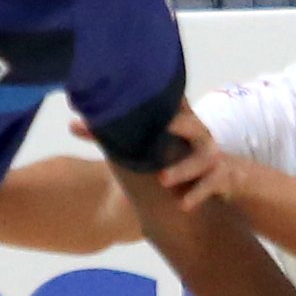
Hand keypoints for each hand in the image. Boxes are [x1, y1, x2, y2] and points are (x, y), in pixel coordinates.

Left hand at [74, 106, 243, 212]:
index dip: (160, 98)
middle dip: (179, 125)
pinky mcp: (219, 179)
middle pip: (191, 125)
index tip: (142, 90)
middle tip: (165, 126)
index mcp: (179, 120)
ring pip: (198, 161)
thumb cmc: (176, 156)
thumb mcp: (150, 144)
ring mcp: (210, 157)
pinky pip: (209, 187)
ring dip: (182, 170)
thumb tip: (73, 124)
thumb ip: (113, 137)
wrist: (222, 176)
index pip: (168, 104)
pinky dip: (196, 195)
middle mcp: (197, 134)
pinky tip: (182, 205)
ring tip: (163, 179)